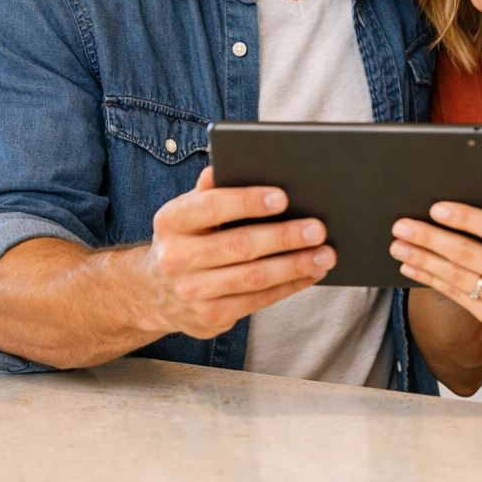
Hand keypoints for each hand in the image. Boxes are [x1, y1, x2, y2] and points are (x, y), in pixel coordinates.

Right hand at [133, 166, 334, 339]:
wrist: (156, 294)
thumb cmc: (186, 239)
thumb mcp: (186, 211)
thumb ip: (209, 190)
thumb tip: (225, 163)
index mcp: (172, 221)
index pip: (211, 207)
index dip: (248, 201)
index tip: (283, 197)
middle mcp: (177, 258)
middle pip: (239, 245)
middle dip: (284, 237)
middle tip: (318, 229)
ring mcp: (193, 292)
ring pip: (253, 278)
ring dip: (295, 266)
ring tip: (325, 254)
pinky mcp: (210, 317)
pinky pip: (258, 301)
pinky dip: (289, 286)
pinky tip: (311, 273)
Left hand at [390, 182, 481, 336]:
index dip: (466, 218)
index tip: (436, 208)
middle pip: (469, 254)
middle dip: (431, 239)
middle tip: (401, 226)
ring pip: (458, 278)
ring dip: (424, 260)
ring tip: (398, 246)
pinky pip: (457, 297)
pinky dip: (431, 280)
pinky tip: (411, 266)